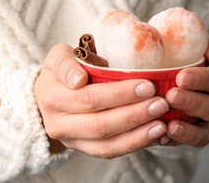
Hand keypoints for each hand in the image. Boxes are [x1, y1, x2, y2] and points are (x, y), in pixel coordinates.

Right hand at [34, 43, 169, 158]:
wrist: (47, 96)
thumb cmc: (60, 72)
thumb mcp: (56, 57)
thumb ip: (65, 63)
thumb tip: (78, 80)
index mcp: (52, 97)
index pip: (88, 98)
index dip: (118, 94)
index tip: (146, 85)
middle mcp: (58, 123)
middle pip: (99, 124)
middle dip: (133, 114)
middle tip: (160, 102)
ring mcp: (71, 139)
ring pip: (106, 143)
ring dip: (137, 134)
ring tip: (162, 123)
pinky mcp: (83, 148)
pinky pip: (109, 151)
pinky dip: (133, 144)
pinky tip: (153, 134)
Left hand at [162, 37, 208, 145]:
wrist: (144, 71)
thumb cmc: (166, 54)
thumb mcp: (182, 42)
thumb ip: (206, 47)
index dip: (202, 79)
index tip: (181, 77)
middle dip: (193, 102)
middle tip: (172, 95)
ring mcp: (199, 119)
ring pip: (205, 128)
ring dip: (189, 126)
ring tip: (170, 123)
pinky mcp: (186, 134)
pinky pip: (189, 142)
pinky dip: (180, 140)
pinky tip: (163, 136)